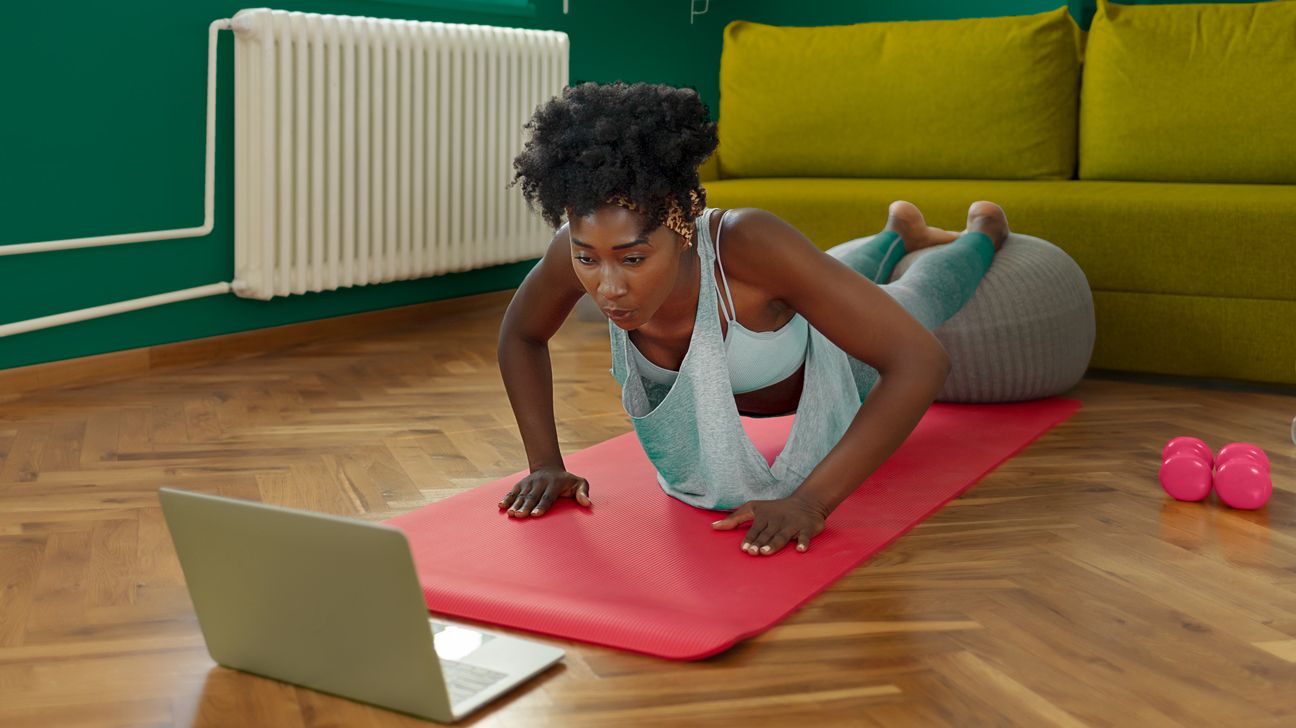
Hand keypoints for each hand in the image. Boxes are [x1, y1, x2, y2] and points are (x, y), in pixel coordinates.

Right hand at [498, 467, 590, 516]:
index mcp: (554, 484)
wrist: (549, 468)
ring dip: (515, 505)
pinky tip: (501, 506)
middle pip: (532, 497)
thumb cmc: (567, 481)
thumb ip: (583, 492)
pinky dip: (507, 499)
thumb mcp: (579, 483)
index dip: (541, 506)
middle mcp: (540, 483)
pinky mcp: (520, 485)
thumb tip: (586, 503)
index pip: (547, 497)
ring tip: (511, 514)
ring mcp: (529, 483)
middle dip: (525, 507)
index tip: (535, 515)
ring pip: (521, 496)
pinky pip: (512, 492)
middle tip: (520, 516)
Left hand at [711, 495, 826, 555]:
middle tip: (753, 552)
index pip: (755, 530)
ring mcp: (792, 524)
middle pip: (767, 534)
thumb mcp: (754, 508)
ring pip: (782, 536)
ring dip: (774, 543)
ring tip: (766, 552)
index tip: (744, 549)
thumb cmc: (775, 509)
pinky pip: (805, 536)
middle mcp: (778, 520)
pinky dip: (803, 542)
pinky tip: (800, 549)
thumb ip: (735, 518)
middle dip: (760, 543)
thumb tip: (713, 526)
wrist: (806, 502)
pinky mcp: (807, 528)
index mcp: (765, 516)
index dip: (750, 539)